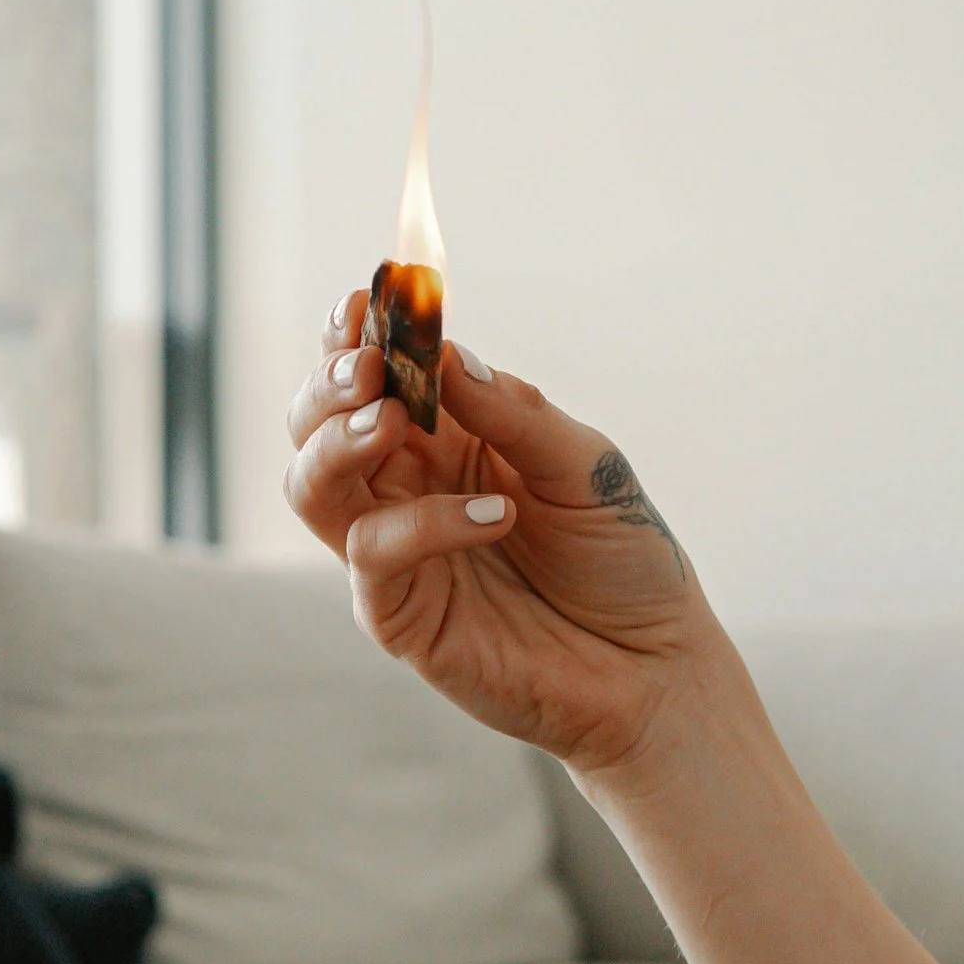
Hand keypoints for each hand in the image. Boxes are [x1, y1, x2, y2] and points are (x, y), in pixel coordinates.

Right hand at [284, 290, 728, 777]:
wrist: (652, 665)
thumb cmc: (620, 558)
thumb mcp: (584, 464)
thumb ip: (513, 412)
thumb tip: (448, 355)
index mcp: (443, 438)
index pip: (374, 374)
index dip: (356, 336)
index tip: (364, 299)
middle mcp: (404, 488)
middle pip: (315, 424)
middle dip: (328, 384)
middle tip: (368, 366)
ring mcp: (395, 554)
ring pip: (312, 487)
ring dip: (337, 442)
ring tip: (389, 419)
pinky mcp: (400, 616)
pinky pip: (375, 555)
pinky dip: (424, 522)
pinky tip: (496, 514)